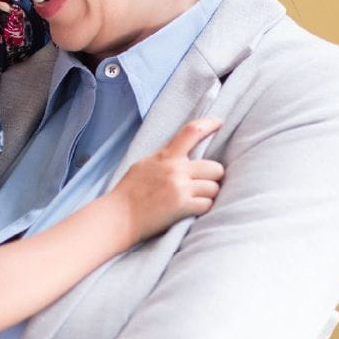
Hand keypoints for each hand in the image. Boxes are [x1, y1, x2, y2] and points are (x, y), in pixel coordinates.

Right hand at [112, 118, 224, 245]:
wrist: (119, 216)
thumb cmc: (129, 192)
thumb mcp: (144, 165)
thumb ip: (165, 158)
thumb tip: (183, 154)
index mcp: (165, 156)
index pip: (191, 132)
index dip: (209, 124)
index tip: (219, 122)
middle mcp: (175, 169)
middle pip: (215, 167)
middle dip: (213, 177)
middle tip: (203, 184)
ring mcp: (180, 187)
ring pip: (214, 187)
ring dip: (207, 195)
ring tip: (193, 199)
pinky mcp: (182, 206)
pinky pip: (208, 204)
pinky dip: (202, 208)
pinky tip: (190, 210)